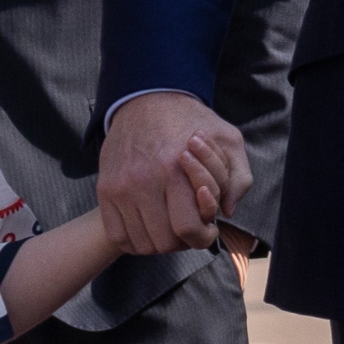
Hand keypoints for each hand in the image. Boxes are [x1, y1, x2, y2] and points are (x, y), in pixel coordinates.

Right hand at [100, 91, 245, 252]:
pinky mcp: (105, 190)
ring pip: (141, 243)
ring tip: (171, 225)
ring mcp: (120, 188)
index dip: (203, 237)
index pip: (188, 229)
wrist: (146, 100)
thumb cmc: (191, 122)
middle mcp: (143, 182)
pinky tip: (150, 226)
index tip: (208, 228)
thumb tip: (228, 211)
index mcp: (175, 171)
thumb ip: (238, 177)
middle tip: (190, 227)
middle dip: (183, 241)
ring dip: (159, 242)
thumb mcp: (228, 139)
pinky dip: (135, 240)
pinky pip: (117, 235)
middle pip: (164, 242)